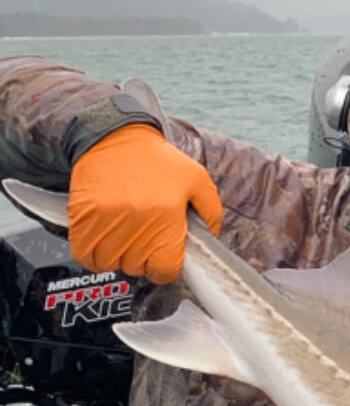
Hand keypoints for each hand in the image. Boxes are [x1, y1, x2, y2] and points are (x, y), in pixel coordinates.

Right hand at [68, 125, 222, 282]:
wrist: (114, 135)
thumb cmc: (156, 160)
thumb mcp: (195, 178)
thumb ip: (211, 211)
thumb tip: (211, 238)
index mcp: (166, 215)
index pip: (165, 270)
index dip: (165, 268)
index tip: (162, 258)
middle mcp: (136, 221)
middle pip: (136, 268)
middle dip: (141, 259)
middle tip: (142, 238)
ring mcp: (107, 220)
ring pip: (110, 264)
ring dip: (116, 257)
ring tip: (122, 236)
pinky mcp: (83, 216)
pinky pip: (84, 255)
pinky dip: (91, 255)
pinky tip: (102, 240)